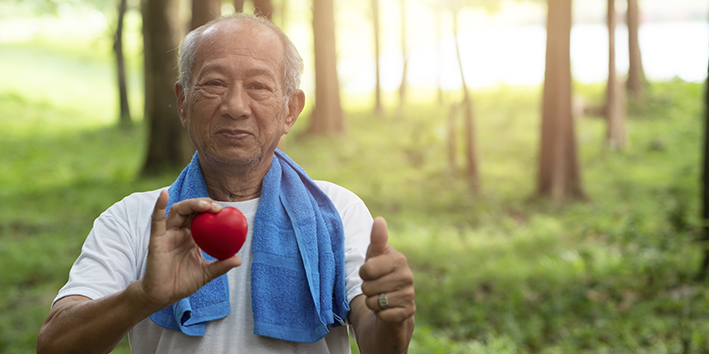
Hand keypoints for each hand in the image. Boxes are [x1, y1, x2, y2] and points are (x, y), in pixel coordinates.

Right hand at [138, 190, 241, 309]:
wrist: (164, 295)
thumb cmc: (183, 283)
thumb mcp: (206, 273)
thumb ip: (221, 266)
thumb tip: (239, 259)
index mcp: (192, 237)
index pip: (203, 217)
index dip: (214, 209)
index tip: (229, 209)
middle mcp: (180, 231)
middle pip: (192, 210)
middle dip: (205, 204)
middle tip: (218, 208)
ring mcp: (168, 233)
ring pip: (178, 211)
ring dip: (192, 204)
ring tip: (206, 205)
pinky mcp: (156, 238)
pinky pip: (156, 220)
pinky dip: (159, 205)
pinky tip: (164, 194)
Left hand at [359, 217, 415, 322]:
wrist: (391, 302)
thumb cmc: (380, 274)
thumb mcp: (375, 256)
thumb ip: (377, 239)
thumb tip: (379, 220)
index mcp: (398, 259)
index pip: (367, 269)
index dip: (363, 273)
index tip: (370, 272)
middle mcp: (407, 276)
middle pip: (368, 287)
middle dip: (367, 289)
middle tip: (376, 286)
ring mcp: (409, 295)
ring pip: (374, 302)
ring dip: (372, 302)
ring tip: (381, 296)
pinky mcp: (408, 312)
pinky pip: (382, 315)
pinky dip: (380, 314)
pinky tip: (387, 308)